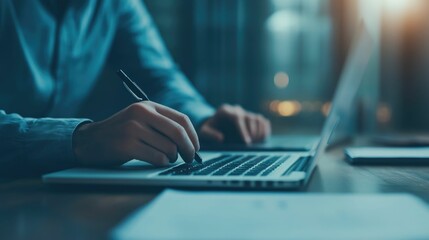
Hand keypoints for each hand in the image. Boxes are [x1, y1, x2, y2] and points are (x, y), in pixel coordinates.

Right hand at [72, 102, 198, 166]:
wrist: (89, 141)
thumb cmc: (120, 134)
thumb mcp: (140, 120)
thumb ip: (162, 124)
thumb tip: (191, 141)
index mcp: (148, 106)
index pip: (181, 119)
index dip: (193, 136)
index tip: (196, 147)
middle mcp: (141, 114)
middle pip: (178, 133)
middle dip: (189, 149)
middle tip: (189, 158)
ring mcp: (133, 128)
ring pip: (169, 148)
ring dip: (172, 158)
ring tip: (166, 159)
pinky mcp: (126, 145)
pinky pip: (157, 158)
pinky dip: (162, 163)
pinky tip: (156, 161)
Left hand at [199, 104, 270, 143]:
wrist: (216, 123)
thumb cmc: (209, 128)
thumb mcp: (203, 131)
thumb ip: (209, 134)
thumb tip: (220, 138)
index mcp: (225, 111)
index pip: (237, 118)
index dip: (243, 130)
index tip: (246, 142)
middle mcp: (237, 110)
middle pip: (249, 118)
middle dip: (252, 132)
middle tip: (251, 144)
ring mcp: (246, 113)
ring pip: (258, 119)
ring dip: (259, 131)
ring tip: (256, 143)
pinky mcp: (253, 117)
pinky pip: (263, 121)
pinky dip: (265, 129)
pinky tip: (262, 139)